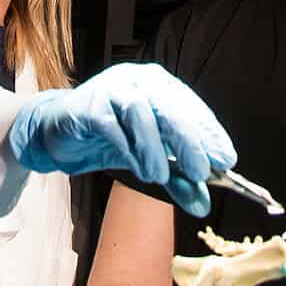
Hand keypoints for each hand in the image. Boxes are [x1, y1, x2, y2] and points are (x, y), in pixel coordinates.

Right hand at [8, 63, 234, 215]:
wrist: (59, 133)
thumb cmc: (109, 139)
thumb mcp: (149, 162)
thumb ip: (177, 180)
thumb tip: (203, 205)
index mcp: (160, 87)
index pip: (191, 107)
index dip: (210, 133)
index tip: (226, 160)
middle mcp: (138, 81)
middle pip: (170, 107)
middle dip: (189, 140)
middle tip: (202, 171)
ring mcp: (112, 88)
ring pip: (139, 112)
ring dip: (153, 148)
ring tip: (161, 177)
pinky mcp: (87, 104)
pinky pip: (110, 124)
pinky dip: (126, 148)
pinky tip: (136, 170)